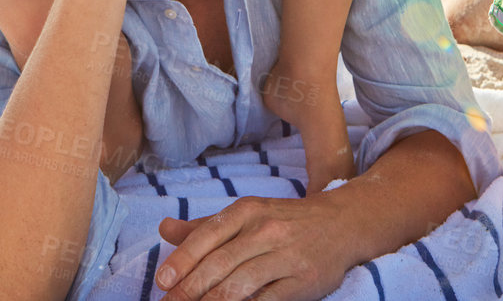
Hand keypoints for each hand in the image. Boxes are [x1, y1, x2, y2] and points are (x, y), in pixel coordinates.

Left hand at [155, 196, 351, 300]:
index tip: (162, 283)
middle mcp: (265, 230)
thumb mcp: (246, 214)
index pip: (206, 236)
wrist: (341, 223)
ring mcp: (285, 256)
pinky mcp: (302, 281)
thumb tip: (164, 229)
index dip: (182, 261)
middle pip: (219, 265)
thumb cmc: (284, 221)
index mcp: (247, 211)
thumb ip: (204, 226)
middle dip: (189, 291)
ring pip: (240, 285)